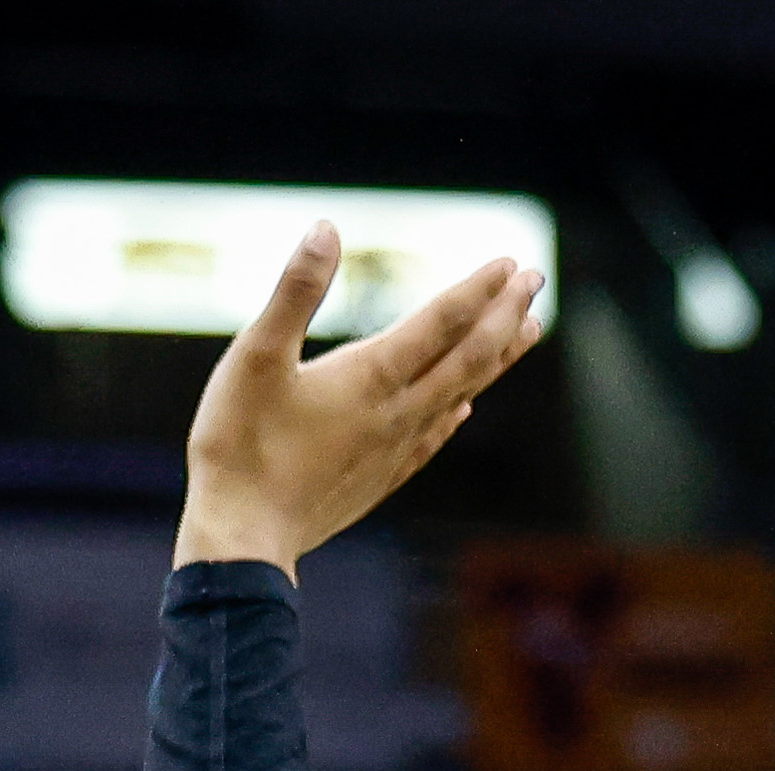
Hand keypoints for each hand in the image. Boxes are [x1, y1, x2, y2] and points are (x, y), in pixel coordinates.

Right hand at [176, 232, 542, 574]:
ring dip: (497, 357)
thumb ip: (295, 292)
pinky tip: (465, 406)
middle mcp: (398, 412)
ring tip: (527, 329)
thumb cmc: (239, 444)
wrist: (246, 537)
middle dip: (505, 314)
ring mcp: (396, 448)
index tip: (509, 261)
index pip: (441, 323)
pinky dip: (458, 410)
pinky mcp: (383, 476)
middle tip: (535, 276)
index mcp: (371, 377)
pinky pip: (436, 436)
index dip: (477, 289)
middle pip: (469, 357)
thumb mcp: (255, 356)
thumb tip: (325, 229)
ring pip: (462, 393)